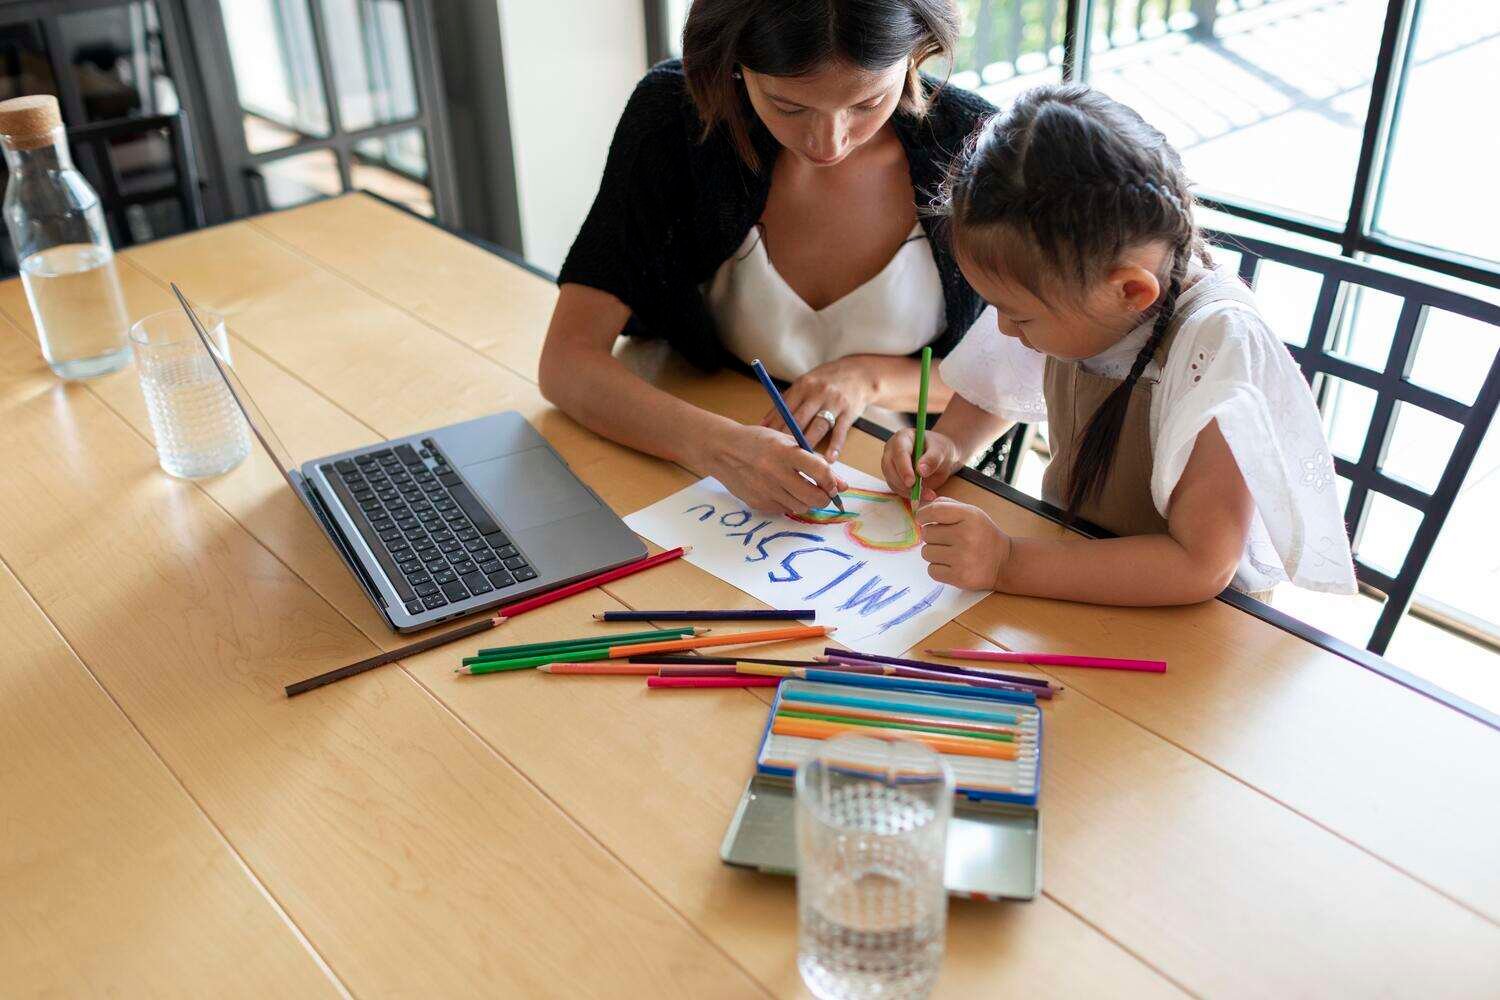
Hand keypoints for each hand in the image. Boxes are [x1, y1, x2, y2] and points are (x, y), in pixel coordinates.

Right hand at [708, 424, 848, 515]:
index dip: (832, 481)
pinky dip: (789, 503)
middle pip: (814, 497)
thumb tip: (843, 485)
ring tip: (801, 489)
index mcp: (785, 452)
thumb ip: (815, 462)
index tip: (834, 484)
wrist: (723, 450)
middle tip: (823, 493)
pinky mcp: (758, 503)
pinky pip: (784, 510)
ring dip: (807, 501)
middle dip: (825, 498)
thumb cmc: (759, 442)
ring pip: (801, 507)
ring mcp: (765, 490)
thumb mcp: (787, 443)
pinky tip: (783, 491)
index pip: (820, 472)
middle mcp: (775, 472)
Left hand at [759, 357, 878, 461]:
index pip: (785, 409)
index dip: (775, 427)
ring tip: (801, 460)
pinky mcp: (849, 411)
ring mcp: (834, 402)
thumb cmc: (825, 381)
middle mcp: (818, 392)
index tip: (767, 444)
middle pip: (799, 419)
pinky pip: (840, 431)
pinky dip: (835, 446)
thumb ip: (784, 403)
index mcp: (803, 385)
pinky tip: (829, 459)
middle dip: (788, 438)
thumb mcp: (804, 384)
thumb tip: (762, 425)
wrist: (858, 373)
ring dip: (809, 444)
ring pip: (818, 426)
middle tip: (779, 456)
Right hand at [882, 429, 962, 502]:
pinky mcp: (893, 478)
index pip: (899, 453)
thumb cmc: (939, 450)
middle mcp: (892, 451)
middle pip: (889, 467)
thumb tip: (921, 471)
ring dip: (908, 491)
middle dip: (903, 482)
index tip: (912, 482)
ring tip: (928, 494)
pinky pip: (897, 489)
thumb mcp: (941, 451)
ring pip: (892, 480)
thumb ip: (932, 459)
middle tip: (919, 493)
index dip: (903, 468)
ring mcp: (891, 465)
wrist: (940, 458)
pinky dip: (909, 495)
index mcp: (902, 438)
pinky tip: (924, 495)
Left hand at [915, 498, 1009, 590]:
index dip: (923, 515)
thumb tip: (921, 505)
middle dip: (932, 536)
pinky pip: (931, 570)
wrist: (1004, 562)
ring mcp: (962, 558)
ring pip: (926, 553)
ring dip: (934, 553)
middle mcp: (966, 536)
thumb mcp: (971, 513)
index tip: (922, 519)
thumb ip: (946, 505)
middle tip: (946, 539)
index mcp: (970, 516)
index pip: (934, 511)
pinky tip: (951, 565)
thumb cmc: (982, 535)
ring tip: (950, 553)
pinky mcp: (959, 577)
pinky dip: (938, 568)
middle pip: (927, 533)